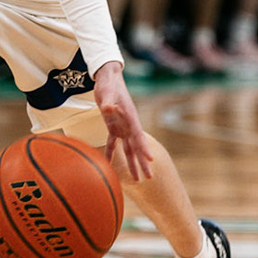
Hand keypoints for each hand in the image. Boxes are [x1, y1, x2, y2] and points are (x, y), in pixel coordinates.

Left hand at [92, 62, 156, 183]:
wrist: (107, 78)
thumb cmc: (108, 83)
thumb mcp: (106, 91)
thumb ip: (107, 100)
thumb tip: (108, 109)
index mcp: (130, 117)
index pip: (139, 135)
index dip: (144, 148)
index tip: (151, 159)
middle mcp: (128, 124)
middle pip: (137, 146)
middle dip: (143, 162)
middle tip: (149, 178)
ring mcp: (122, 127)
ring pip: (128, 149)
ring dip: (132, 163)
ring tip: (137, 179)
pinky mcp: (113, 127)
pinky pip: (113, 144)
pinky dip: (110, 154)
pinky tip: (108, 166)